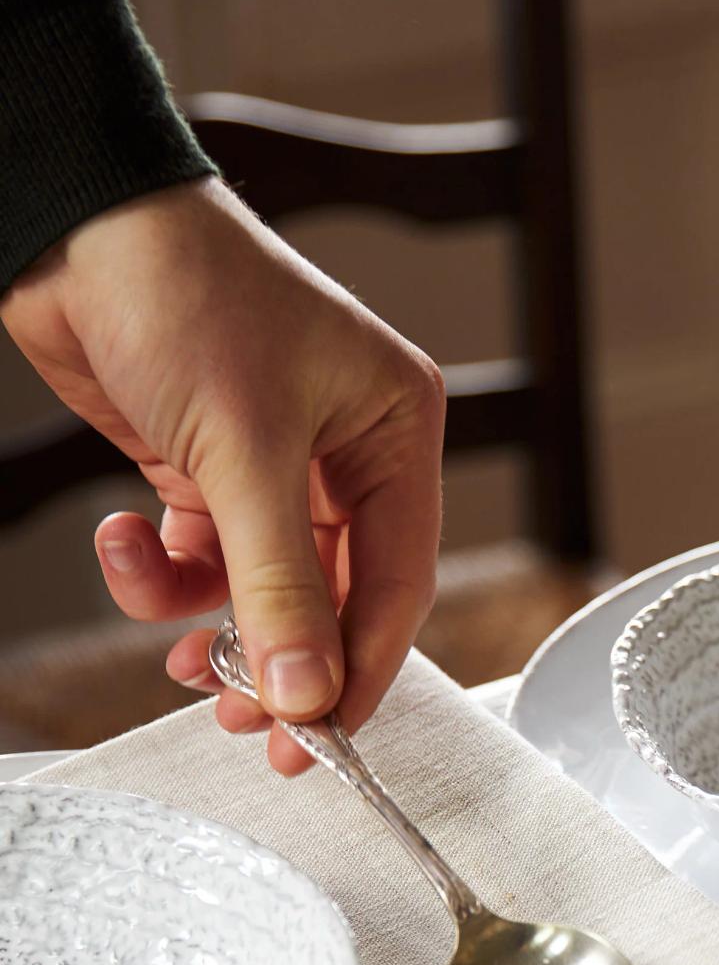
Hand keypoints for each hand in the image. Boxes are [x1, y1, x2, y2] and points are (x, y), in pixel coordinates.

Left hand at [1, 176, 443, 772]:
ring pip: (262, 591)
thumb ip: (277, 587)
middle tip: (246, 725)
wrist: (75, 225)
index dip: (359, 670)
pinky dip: (159, 573)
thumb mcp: (242, 455)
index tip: (318, 739)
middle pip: (332, 599)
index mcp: (394, 430)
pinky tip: (124, 541)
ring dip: (211, 625)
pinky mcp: (207, 470)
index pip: (397, 582)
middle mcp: (346, 452)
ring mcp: (275, 466)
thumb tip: (305, 694)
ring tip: (174, 654)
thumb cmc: (184, 294)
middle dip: (279, 660)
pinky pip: (201, 560)